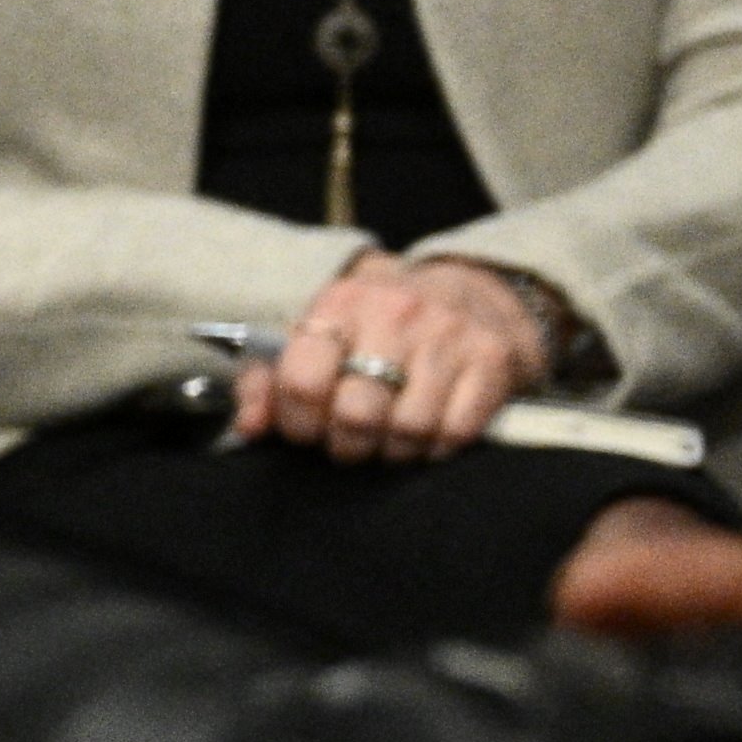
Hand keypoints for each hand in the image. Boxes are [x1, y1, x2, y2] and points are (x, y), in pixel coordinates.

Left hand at [233, 248, 551, 462]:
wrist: (477, 290)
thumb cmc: (381, 324)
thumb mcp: (320, 333)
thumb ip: (269, 380)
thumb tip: (249, 428)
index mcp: (341, 303)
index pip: (301, 381)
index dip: (297, 422)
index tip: (305, 430)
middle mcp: (395, 314)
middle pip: (356, 414)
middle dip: (345, 445)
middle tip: (349, 442)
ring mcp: (449, 336)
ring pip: (408, 429)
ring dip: (392, 451)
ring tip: (386, 440)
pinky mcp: (492, 360)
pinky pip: (456, 431)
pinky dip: (436, 447)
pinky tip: (427, 435)